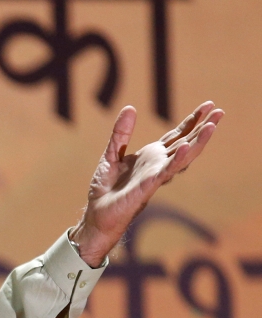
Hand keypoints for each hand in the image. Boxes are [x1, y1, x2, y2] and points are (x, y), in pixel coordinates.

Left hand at [70, 102, 223, 266]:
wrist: (98, 212)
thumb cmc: (105, 188)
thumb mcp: (111, 154)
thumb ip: (121, 133)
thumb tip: (130, 108)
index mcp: (151, 156)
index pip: (176, 136)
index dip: (191, 121)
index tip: (207, 105)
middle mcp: (158, 165)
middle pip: (186, 143)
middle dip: (203, 128)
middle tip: (220, 111)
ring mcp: (156, 176)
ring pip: (183, 157)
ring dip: (198, 142)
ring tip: (212, 126)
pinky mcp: (148, 186)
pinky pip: (166, 172)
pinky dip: (177, 160)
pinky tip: (186, 148)